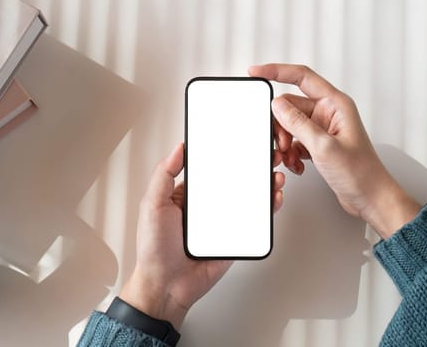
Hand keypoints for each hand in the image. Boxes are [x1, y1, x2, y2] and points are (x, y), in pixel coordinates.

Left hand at [120, 143, 285, 328]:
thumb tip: (178, 148)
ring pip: (249, 199)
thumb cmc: (154, 249)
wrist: (167, 285)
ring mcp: (223, 221)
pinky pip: (255, 221)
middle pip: (235, 181)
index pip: (211, 168)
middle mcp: (207, 206)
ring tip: (274, 175)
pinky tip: (273, 198)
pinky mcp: (235, 237)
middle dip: (253, 166)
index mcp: (188, 194)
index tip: (240, 141)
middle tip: (266, 154)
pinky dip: (267, 208)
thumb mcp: (152, 205)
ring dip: (265, 185)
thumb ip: (163, 175)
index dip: (226, 154)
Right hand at [249, 64, 420, 238]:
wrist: (370, 197)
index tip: (257, 72)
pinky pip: (296, 141)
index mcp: (336, 104)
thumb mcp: (324, 146)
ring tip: (290, 158)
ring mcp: (324, 129)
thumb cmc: (361, 173)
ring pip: (291, 125)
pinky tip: (297, 164)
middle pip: (291, 106)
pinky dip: (292, 153)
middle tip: (283, 144)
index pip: (302, 77)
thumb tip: (277, 105)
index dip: (277, 71)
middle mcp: (330, 113)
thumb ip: (298, 123)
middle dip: (282, 126)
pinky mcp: (319, 145)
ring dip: (286, 142)